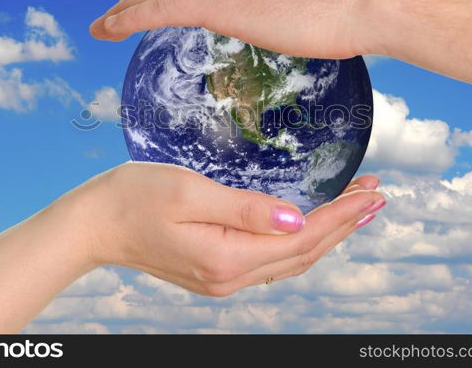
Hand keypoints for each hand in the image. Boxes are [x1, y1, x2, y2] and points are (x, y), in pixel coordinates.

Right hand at [76, 162, 384, 296]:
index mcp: (228, 257)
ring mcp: (223, 279)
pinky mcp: (216, 271)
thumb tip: (296, 220)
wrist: (93, 224)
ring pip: (291, 260)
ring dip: (328, 234)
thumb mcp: (190, 193)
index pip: (303, 238)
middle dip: (345, 224)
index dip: (342, 216)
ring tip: (357, 209)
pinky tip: (312, 226)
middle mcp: (231, 277)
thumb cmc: (134, 197)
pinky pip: (272, 261)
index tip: (373, 193)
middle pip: (304, 253)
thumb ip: (245, 209)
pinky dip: (301, 243)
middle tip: (378, 196)